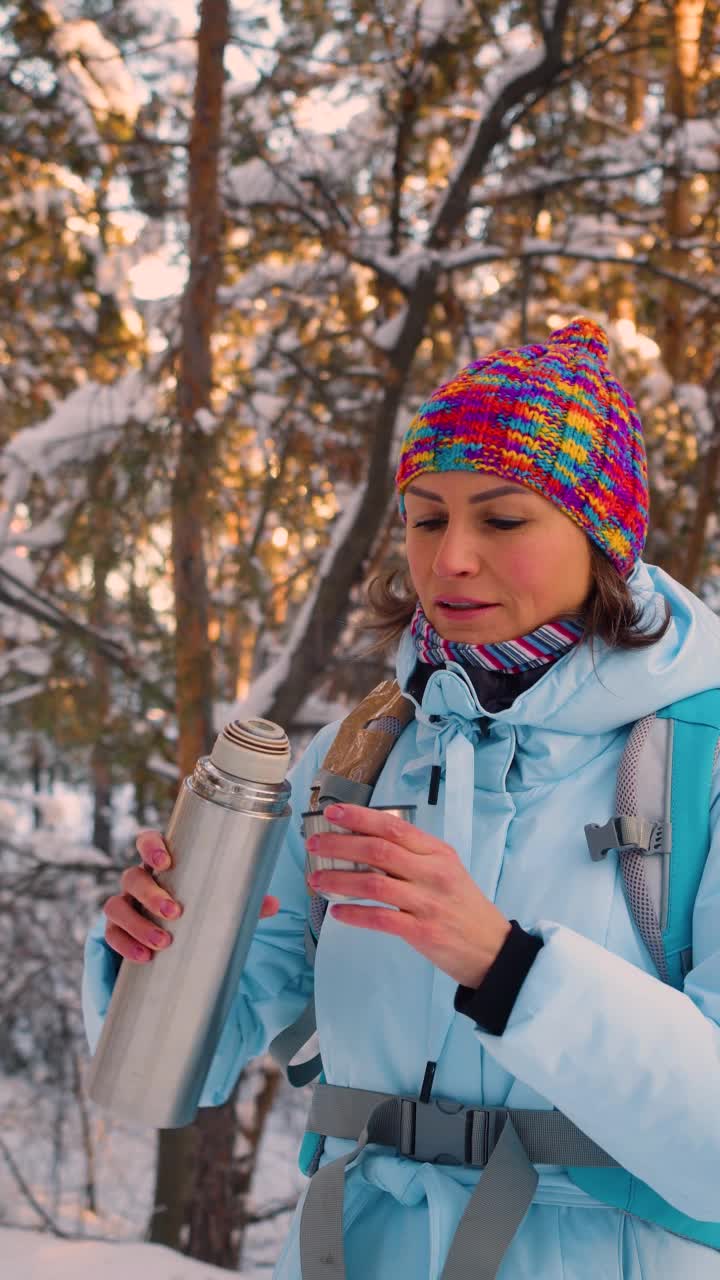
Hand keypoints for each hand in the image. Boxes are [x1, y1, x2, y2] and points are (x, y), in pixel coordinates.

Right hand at [103, 829, 279, 963]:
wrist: (173, 936)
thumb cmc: (198, 905)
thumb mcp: (219, 899)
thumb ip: (242, 899)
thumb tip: (272, 904)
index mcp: (161, 863)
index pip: (146, 841)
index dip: (151, 847)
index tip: (165, 861)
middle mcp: (139, 881)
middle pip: (132, 877)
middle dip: (151, 894)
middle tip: (175, 912)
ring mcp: (125, 905)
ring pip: (116, 906)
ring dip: (137, 924)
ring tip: (162, 943)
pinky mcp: (117, 930)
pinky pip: (112, 935)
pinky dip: (125, 946)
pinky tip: (144, 958)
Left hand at [305, 804, 509, 987]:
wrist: (492, 948)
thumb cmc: (463, 906)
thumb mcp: (446, 870)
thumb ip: (414, 856)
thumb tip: (366, 844)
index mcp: (438, 853)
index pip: (393, 828)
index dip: (360, 818)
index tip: (334, 813)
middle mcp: (433, 873)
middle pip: (378, 852)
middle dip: (340, 845)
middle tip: (314, 844)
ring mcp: (428, 903)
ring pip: (374, 885)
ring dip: (339, 881)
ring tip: (316, 880)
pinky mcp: (423, 932)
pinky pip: (381, 919)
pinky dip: (355, 914)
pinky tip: (337, 912)